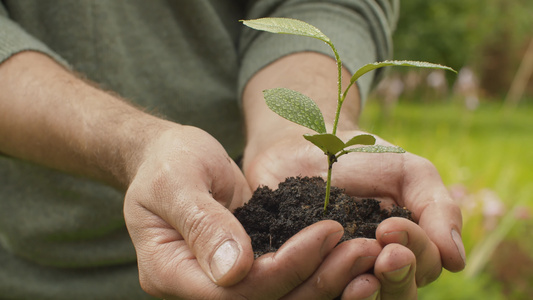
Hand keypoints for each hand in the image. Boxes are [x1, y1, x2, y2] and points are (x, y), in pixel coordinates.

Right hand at [124, 126, 384, 298]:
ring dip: (326, 282)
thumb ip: (202, 224)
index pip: (234, 291)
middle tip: (363, 249)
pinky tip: (352, 257)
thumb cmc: (167, 162)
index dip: (284, 269)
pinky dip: (318, 273)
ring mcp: (222, 284)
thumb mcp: (176, 182)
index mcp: (168, 272)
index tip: (327, 232)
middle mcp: (197, 289)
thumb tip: (235, 269)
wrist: (169, 160)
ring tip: (367, 253)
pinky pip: (284, 282)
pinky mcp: (246, 272)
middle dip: (317, 280)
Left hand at [243, 129, 465, 298]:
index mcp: (404, 251)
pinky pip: (314, 294)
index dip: (415, 253)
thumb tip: (457, 261)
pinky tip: (320, 274)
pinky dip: (322, 289)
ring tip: (358, 270)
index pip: (423, 270)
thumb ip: (438, 210)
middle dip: (397, 278)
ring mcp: (337, 274)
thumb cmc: (365, 158)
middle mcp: (373, 269)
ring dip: (364, 292)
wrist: (311, 146)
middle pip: (397, 295)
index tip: (390, 227)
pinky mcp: (302, 274)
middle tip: (385, 253)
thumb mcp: (410, 174)